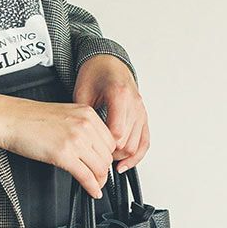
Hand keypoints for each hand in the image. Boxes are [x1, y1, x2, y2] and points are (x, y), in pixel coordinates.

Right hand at [0, 96, 116, 198]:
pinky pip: (86, 176)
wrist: (9, 119)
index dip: (108, 156)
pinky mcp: (64, 155)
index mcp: (87, 113)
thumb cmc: (29, 118)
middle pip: (107, 155)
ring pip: (100, 167)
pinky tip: (92, 192)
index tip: (103, 163)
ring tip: (95, 186)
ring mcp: (75, 140)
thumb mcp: (64, 115)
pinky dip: (92, 187)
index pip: (110, 140)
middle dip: (104, 170)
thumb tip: (91, 146)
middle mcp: (85, 125)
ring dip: (99, 181)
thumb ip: (81, 127)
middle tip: (99, 178)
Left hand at [73, 55, 148, 171]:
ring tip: (106, 160)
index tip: (92, 151)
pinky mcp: (143, 117)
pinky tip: (125, 164)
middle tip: (96, 157)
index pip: (117, 132)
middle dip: (111, 154)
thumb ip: (85, 117)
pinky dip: (136, 156)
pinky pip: (145, 142)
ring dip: (122, 156)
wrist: (109, 63)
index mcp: (119, 95)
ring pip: (136, 145)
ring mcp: (141, 112)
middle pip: (127, 142)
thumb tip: (81, 141)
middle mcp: (134, 104)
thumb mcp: (82, 92)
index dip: (104, 146)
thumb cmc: (95, 74)